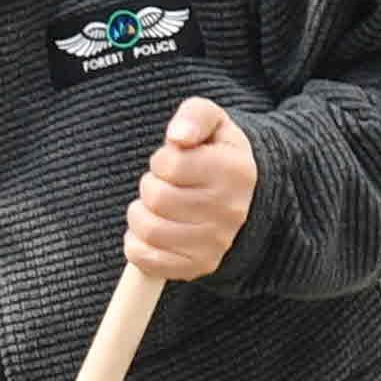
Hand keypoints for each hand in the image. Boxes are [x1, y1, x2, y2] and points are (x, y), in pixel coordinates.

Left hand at [123, 96, 254, 282]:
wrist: (243, 196)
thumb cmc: (216, 154)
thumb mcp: (213, 123)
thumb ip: (194, 116)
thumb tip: (178, 136)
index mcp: (233, 171)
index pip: (170, 165)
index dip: (161, 160)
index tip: (172, 162)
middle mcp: (230, 210)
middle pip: (157, 198)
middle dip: (149, 187)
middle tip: (162, 185)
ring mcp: (216, 242)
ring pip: (149, 230)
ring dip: (140, 215)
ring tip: (155, 207)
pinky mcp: (199, 265)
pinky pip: (148, 261)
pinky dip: (137, 245)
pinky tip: (149, 231)